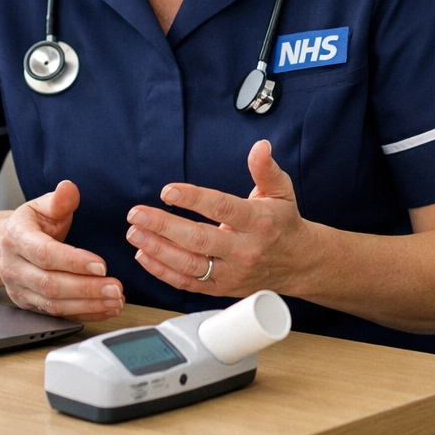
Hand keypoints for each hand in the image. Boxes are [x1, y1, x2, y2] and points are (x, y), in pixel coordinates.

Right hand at [0, 180, 123, 321]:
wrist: (3, 246)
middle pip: (51, 284)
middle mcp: (15, 268)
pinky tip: (105, 309)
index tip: (101, 265)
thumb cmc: (30, 225)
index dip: (74, 261)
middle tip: (116, 288)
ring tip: (116, 301)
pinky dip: (84, 314)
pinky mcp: (29, 306)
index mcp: (18, 238)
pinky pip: (57, 316)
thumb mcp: (41, 206)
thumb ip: (58, 200)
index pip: (45, 253)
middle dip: (86, 289)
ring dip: (87, 305)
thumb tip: (68, 188)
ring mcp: (20, 290)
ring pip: (53, 304)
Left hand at [126, 140, 320, 296]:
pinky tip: (145, 255)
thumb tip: (259, 147)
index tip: (168, 191)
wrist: (299, 264)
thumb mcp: (281, 191)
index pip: (222, 209)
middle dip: (164, 226)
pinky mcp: (222, 288)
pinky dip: (163, 272)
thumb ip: (266, 169)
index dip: (193, 199)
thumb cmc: (284, 224)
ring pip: (190, 265)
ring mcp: (232, 272)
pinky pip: (188, 283)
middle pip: (199, 240)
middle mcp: (245, 250)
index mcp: (259, 222)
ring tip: (135, 233)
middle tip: (138, 214)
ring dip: (158, 250)